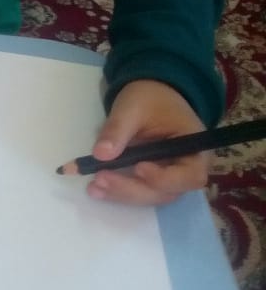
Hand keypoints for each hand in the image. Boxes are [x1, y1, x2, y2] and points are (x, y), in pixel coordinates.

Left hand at [86, 79, 209, 205]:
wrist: (151, 93)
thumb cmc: (150, 97)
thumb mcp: (131, 107)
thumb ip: (118, 129)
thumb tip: (100, 154)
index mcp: (195, 149)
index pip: (190, 176)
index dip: (165, 178)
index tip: (138, 168)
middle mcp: (187, 169)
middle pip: (166, 192)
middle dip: (133, 190)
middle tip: (100, 179)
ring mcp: (170, 176)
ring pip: (150, 196)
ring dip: (122, 194)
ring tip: (93, 187)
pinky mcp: (152, 178)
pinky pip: (139, 190)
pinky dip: (118, 191)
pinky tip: (96, 188)